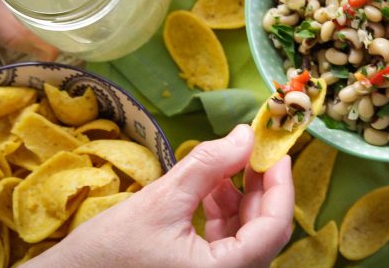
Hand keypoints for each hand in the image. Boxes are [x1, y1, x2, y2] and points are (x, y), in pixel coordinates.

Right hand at [28, 125, 293, 267]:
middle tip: (251, 147)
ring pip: (247, 234)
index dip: (281, 184)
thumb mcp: (162, 201)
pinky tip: (208, 187)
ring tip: (221, 164)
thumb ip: (208, 165)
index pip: (275, 228)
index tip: (275, 150)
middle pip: (264, 229)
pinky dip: (223, 210)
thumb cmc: (108, 253)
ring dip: (240, 195)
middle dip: (259, 185)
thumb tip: (245, 135)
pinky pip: (227, 241)